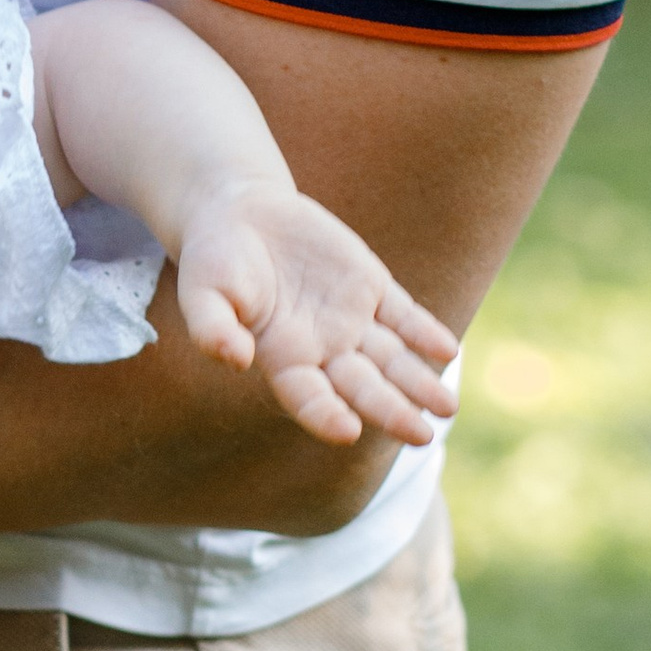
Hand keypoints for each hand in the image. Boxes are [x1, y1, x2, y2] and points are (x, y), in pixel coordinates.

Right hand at [174, 177, 459, 449]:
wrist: (241, 213)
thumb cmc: (214, 260)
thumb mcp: (202, 291)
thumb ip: (212, 328)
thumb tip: (235, 358)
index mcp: (283, 358)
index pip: (309, 397)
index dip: (326, 415)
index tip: (348, 432)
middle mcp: (323, 348)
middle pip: (363, 387)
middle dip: (391, 411)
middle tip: (421, 437)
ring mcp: (351, 319)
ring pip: (392, 359)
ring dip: (419, 383)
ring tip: (448, 409)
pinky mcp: (371, 287)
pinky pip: (404, 316)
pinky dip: (424, 332)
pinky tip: (445, 350)